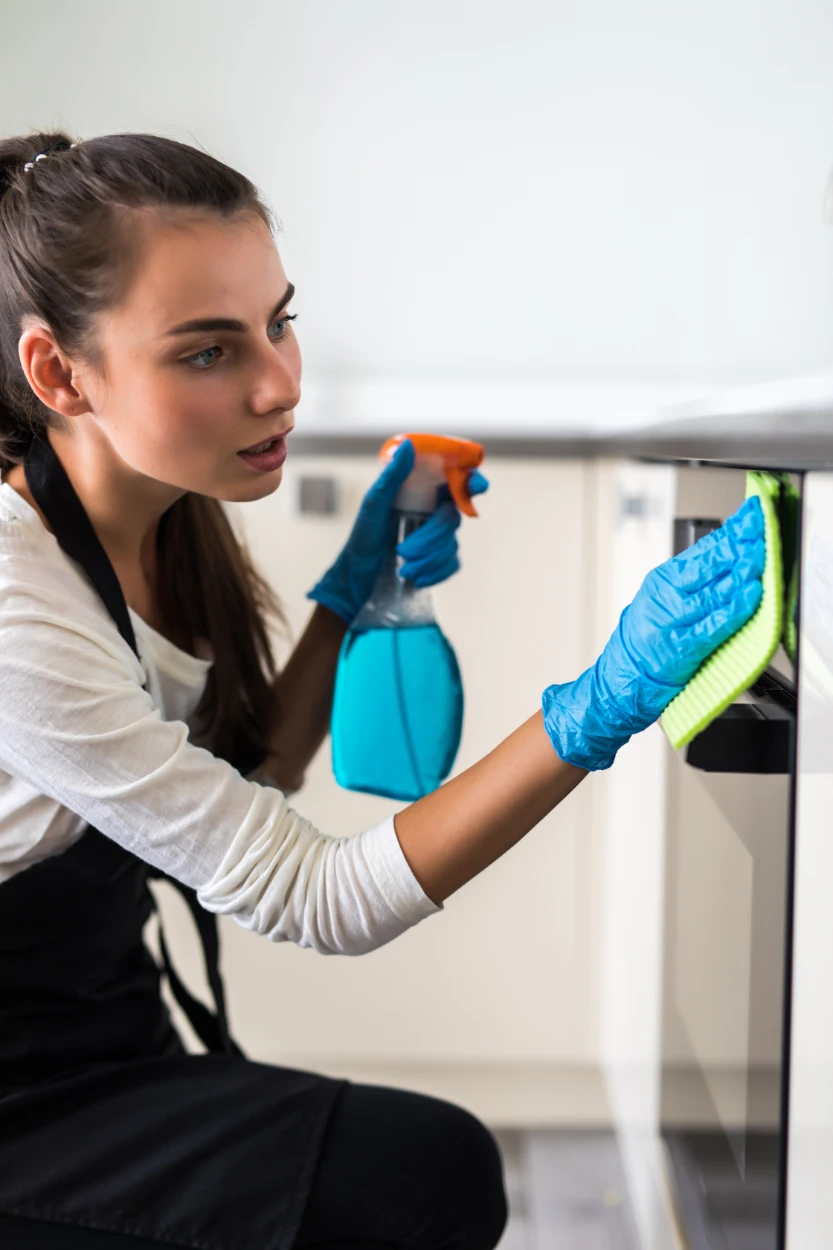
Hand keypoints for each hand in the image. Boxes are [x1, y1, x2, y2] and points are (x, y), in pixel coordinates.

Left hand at [307, 439, 489, 623]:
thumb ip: (393, 476)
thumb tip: (408, 445)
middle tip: (403, 551)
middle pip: (453, 517)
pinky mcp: (440, 559)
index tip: (476, 487)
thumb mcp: (374, 503)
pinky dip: (435, 573)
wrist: (358, 575)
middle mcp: (434, 509)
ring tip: (403, 567)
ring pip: (452, 544)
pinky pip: (453, 564)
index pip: (457, 478)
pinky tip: (416, 578)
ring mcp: (439, 535)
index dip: (472, 480)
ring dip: (427, 559)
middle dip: (430, 538)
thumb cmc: (363, 535)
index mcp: (422, 490)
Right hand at [542, 495, 765, 769]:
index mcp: (662, 581)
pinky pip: (715, 623)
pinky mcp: (684, 645)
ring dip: (742, 572)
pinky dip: (735, 608)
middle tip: (761, 531)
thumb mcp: (659, 598)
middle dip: (740, 546)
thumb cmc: (641, 640)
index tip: (751, 517)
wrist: (621, 678)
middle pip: (711, 565)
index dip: (731, 532)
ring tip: (760, 557)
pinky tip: (750, 595)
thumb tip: (724, 556)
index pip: (703, 549)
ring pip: (716, 590)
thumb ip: (689, 580)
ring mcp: (675, 620)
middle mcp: (667, 596)